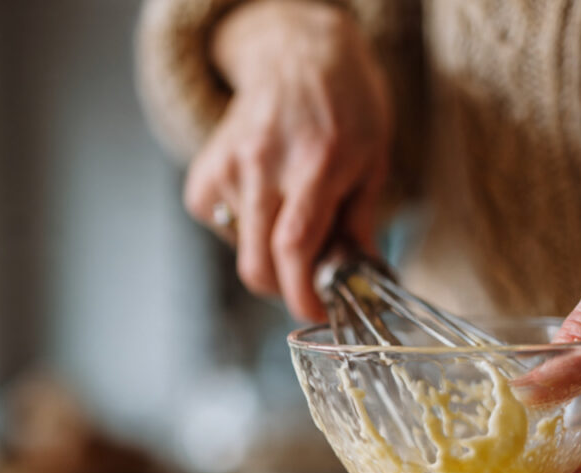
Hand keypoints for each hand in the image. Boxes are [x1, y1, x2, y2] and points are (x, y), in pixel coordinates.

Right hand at [184, 0, 392, 319]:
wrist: (296, 51)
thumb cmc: (345, 104)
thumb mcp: (373, 160)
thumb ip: (361, 223)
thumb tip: (360, 279)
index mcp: (315, 164)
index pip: (295, 247)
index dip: (302, 295)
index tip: (316, 313)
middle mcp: (265, 164)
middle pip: (258, 265)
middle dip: (285, 290)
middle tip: (310, 281)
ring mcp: (230, 165)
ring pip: (242, 251)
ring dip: (269, 258)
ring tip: (293, 222)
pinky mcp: (207, 169)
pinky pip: (221, 227)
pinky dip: (244, 232)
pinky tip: (266, 205)